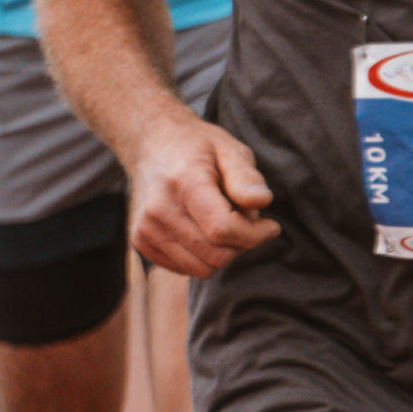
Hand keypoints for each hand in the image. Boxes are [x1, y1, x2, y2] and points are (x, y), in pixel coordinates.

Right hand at [128, 105, 279, 276]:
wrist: (150, 143)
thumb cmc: (197, 146)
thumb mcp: (229, 149)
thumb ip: (246, 178)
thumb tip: (262, 203)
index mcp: (183, 182)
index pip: (222, 229)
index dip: (254, 235)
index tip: (271, 226)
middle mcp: (159, 209)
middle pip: (216, 255)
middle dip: (241, 244)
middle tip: (245, 220)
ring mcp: (145, 228)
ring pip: (202, 268)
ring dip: (223, 252)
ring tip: (223, 222)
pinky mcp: (141, 242)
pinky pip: (186, 268)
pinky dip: (202, 256)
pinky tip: (202, 229)